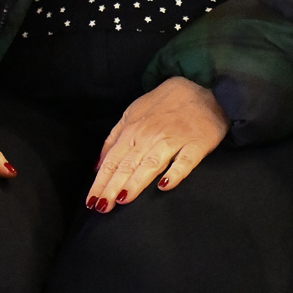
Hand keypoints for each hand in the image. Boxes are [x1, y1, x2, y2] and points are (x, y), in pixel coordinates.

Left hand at [86, 76, 227, 212]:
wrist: (201, 85)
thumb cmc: (164, 103)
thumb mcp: (133, 114)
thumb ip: (114, 139)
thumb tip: (97, 165)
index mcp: (133, 130)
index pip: (112, 160)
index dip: (100, 182)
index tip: (91, 202)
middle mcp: (150, 135)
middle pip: (127, 165)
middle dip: (112, 187)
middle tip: (101, 207)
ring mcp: (174, 139)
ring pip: (151, 163)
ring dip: (136, 182)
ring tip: (123, 200)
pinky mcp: (197, 144)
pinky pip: (185, 161)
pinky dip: (175, 173)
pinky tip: (165, 186)